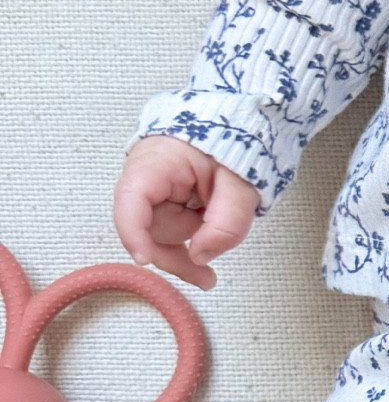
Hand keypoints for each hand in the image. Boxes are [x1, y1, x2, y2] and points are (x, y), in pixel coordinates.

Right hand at [113, 137, 259, 289]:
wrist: (244, 121)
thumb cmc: (239, 142)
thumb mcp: (243, 184)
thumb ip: (226, 223)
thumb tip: (199, 257)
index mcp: (157, 161)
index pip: (132, 200)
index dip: (134, 233)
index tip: (145, 259)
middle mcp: (145, 175)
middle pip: (148, 227)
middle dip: (179, 250)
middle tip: (208, 280)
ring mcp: (152, 187)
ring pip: (161, 231)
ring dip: (192, 237)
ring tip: (222, 222)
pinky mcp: (163, 197)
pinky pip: (171, 226)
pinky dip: (191, 236)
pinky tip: (209, 236)